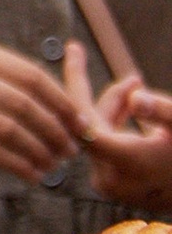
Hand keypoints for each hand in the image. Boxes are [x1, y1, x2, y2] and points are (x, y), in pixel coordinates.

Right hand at [0, 35, 85, 179]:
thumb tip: (56, 105)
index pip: (30, 74)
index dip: (61, 101)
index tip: (80, 123)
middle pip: (24, 103)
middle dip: (56, 130)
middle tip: (71, 149)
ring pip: (10, 131)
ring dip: (40, 152)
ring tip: (54, 165)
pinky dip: (18, 166)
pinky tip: (31, 174)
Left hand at [65, 43, 171, 203]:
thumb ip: (161, 112)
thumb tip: (135, 97)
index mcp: (125, 162)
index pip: (82, 119)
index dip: (75, 82)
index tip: (72, 48)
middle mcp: (110, 178)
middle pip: (92, 121)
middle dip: (108, 93)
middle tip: (112, 66)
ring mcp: (109, 183)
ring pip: (98, 131)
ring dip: (115, 107)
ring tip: (137, 84)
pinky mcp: (112, 184)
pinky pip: (104, 144)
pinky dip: (115, 122)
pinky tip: (132, 107)